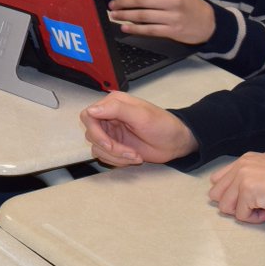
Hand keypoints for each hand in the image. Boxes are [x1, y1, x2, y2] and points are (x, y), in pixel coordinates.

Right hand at [79, 91, 197, 166]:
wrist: (176, 143)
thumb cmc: (163, 126)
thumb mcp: (141, 115)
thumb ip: (116, 109)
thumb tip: (91, 110)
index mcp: (113, 104)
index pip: (88, 116)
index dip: (95, 132)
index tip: (109, 143)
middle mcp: (108, 117)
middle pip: (91, 134)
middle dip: (110, 147)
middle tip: (129, 152)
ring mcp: (111, 133)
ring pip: (97, 148)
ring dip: (116, 156)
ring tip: (135, 156)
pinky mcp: (115, 146)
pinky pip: (105, 156)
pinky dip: (118, 161)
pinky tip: (133, 158)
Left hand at [108, 0, 215, 44]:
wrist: (208, 22)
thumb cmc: (188, 2)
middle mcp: (173, 0)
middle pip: (142, 0)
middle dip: (123, 2)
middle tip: (112, 4)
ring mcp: (173, 16)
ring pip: (144, 16)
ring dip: (126, 16)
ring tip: (114, 15)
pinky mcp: (173, 31)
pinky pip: (150, 30)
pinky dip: (135, 29)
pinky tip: (125, 28)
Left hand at [208, 152, 264, 223]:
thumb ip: (250, 176)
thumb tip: (235, 194)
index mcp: (244, 160)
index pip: (217, 180)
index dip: (229, 194)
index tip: (245, 199)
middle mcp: (240, 167)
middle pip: (216, 194)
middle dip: (233, 204)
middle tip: (253, 205)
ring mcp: (242, 178)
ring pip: (226, 207)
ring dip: (244, 212)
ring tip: (263, 207)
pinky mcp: (247, 191)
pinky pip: (241, 215)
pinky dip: (255, 218)